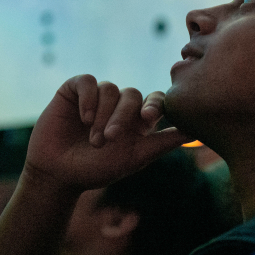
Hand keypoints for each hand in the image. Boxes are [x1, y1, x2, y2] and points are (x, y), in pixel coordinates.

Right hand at [23, 75, 190, 191]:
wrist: (58, 174)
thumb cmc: (97, 169)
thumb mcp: (135, 157)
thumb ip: (163, 143)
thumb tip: (195, 132)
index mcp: (137, 119)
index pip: (155, 100)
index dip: (154, 104)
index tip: (147, 118)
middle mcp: (119, 104)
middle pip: (132, 94)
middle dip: (122, 116)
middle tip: (110, 138)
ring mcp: (97, 96)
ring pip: (110, 89)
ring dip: (102, 115)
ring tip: (93, 139)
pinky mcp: (74, 90)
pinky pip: (88, 81)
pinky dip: (88, 98)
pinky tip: (83, 118)